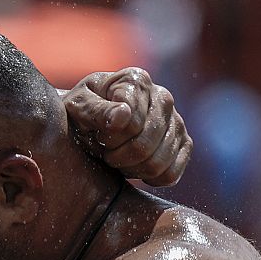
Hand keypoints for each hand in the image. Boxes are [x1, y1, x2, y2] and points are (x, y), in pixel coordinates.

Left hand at [64, 67, 191, 186]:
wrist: (86, 125)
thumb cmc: (79, 112)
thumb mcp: (77, 107)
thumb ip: (96, 110)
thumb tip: (123, 115)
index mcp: (135, 81)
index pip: (131, 123)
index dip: (109, 137)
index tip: (97, 134)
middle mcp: (162, 97)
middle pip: (146, 145)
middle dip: (118, 156)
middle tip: (105, 151)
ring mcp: (176, 121)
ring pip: (158, 162)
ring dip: (131, 168)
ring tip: (116, 158)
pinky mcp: (184, 144)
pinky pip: (172, 173)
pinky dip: (150, 178)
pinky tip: (134, 168)